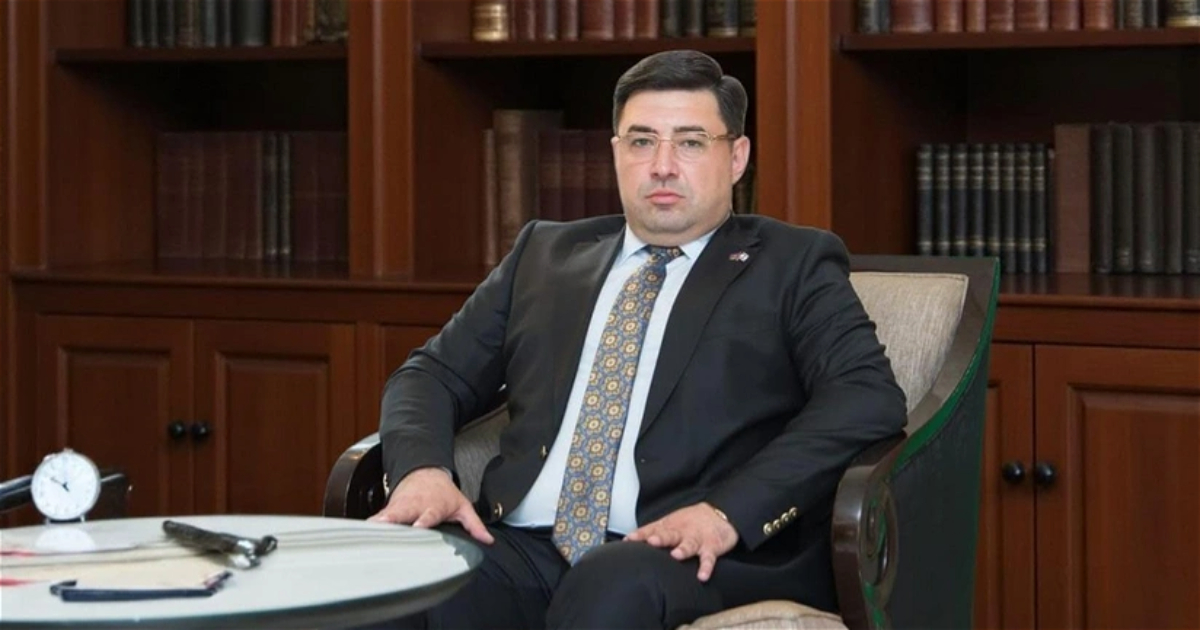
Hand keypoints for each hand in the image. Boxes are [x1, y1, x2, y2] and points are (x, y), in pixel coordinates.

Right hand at [367, 467, 494, 544]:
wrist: (425, 472)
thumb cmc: (444, 494)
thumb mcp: (462, 506)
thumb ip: (474, 524)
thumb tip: (488, 540)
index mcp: (433, 506)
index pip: (429, 515)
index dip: (424, 521)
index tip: (419, 527)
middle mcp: (415, 506)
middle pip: (403, 513)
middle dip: (394, 520)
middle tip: (383, 527)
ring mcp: (400, 506)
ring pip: (387, 515)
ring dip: (378, 523)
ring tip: (367, 531)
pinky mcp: (389, 509)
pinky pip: (378, 517)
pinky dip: (370, 525)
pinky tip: (360, 533)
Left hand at [625, 502, 737, 581]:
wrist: (719, 514)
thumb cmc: (690, 522)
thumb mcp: (669, 523)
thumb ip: (651, 531)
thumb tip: (628, 540)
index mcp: (669, 526)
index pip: (652, 530)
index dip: (640, 535)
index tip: (629, 540)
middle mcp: (681, 532)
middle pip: (670, 534)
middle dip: (661, 538)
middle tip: (652, 541)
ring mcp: (696, 539)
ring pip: (689, 544)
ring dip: (683, 549)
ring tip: (677, 555)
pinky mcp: (711, 547)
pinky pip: (708, 558)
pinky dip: (706, 567)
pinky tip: (702, 575)